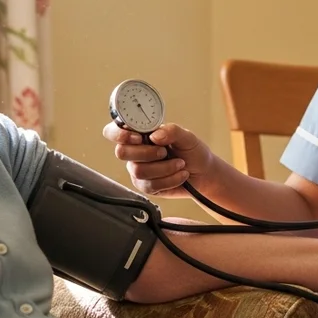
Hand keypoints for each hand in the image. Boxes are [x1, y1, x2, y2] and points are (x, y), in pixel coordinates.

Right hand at [101, 122, 215, 197]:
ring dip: (164, 168)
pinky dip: (169, 180)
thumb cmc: (193, 151)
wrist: (204, 173)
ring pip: (138, 171)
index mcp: (140, 134)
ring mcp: (138, 169)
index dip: (120, 134)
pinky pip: (149, 185)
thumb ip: (172, 131)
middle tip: (164, 152)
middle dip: (146, 153)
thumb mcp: (187, 137)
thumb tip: (155, 135)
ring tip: (180, 164)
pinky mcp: (145, 186)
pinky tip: (180, 175)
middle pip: (121, 152)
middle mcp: (135, 151)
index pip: (114, 131)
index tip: (139, 137)